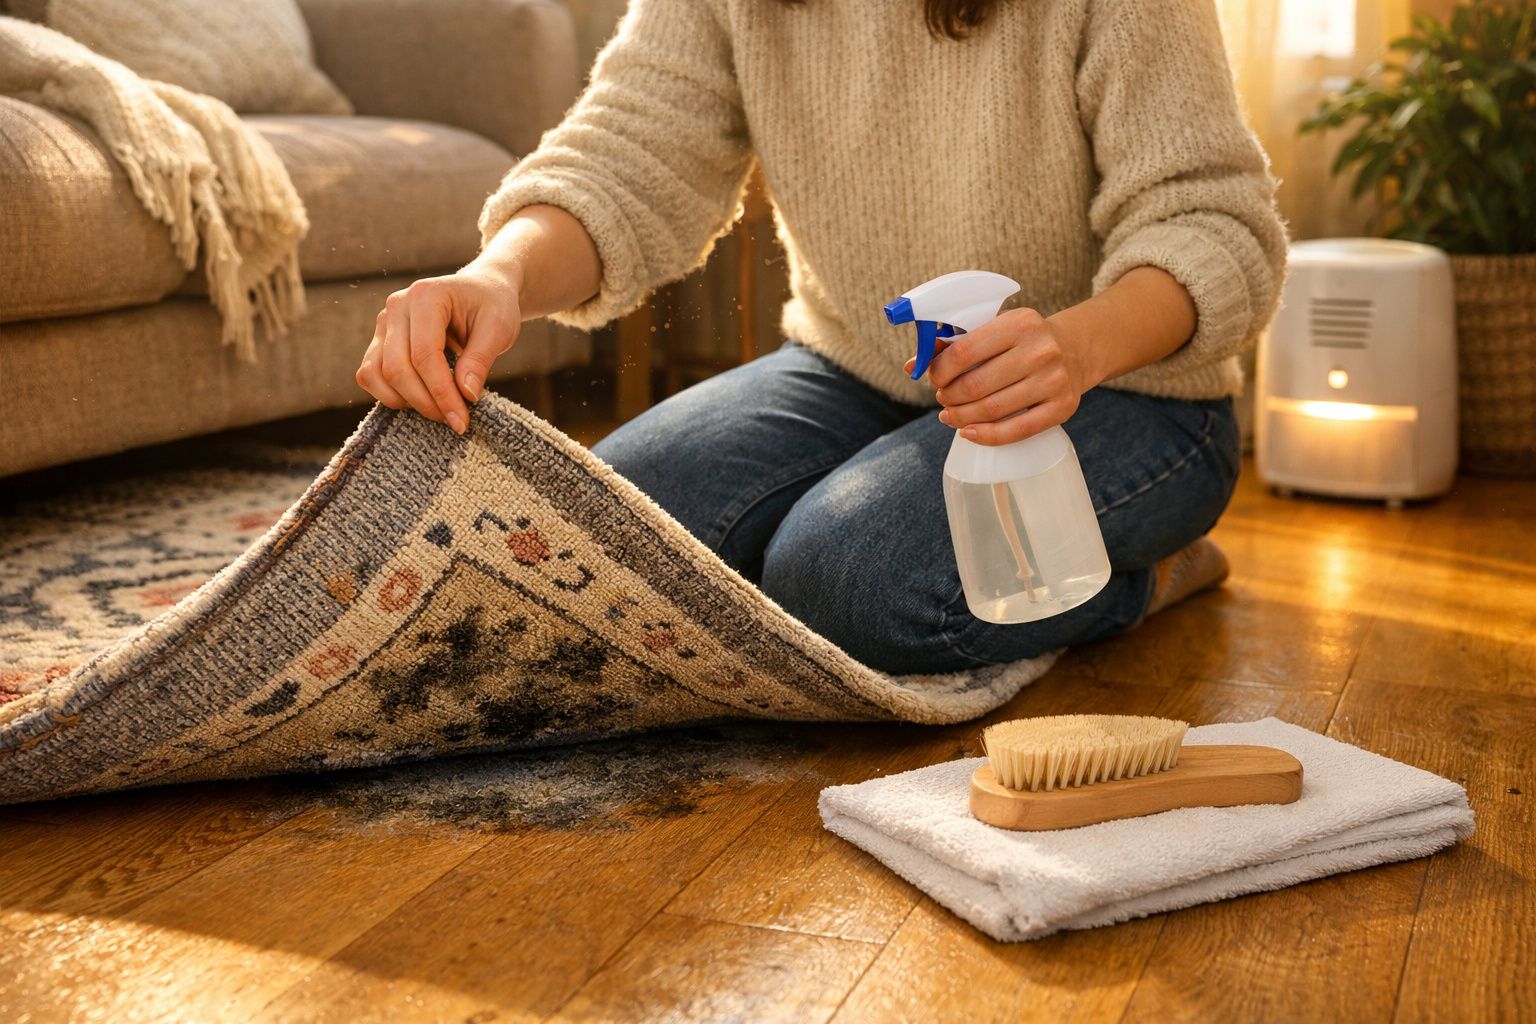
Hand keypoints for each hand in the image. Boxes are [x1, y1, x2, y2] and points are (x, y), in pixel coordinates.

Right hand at [355, 264, 522, 432]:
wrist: (481, 291)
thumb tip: (465, 394)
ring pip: (376, 374)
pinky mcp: (379, 339)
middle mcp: (397, 306)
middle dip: (425, 402)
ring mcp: (384, 322)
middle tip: (455, 421)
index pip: (424, 354)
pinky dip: (389, 394)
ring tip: (439, 410)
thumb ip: (481, 360)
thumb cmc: (492, 306)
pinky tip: (421, 400)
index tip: (461, 420)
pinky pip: (369, 374)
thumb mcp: (499, 328)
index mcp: (427, 295)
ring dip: (405, 401)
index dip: (441, 392)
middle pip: (397, 367)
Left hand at [907, 308, 1096, 445]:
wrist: (1076, 350)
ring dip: (961, 417)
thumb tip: (912, 365)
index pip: (964, 351)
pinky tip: (968, 432)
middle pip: (975, 385)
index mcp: (1020, 323)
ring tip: (951, 415)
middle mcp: (1041, 350)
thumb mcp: (995, 329)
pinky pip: (1016, 430)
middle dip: (949, 396)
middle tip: (943, 398)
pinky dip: (986, 436)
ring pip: (992, 409)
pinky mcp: (1063, 407)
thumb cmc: (1023, 341)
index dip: (939, 370)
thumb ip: (954, 343)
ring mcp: (1054, 380)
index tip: (933, 378)